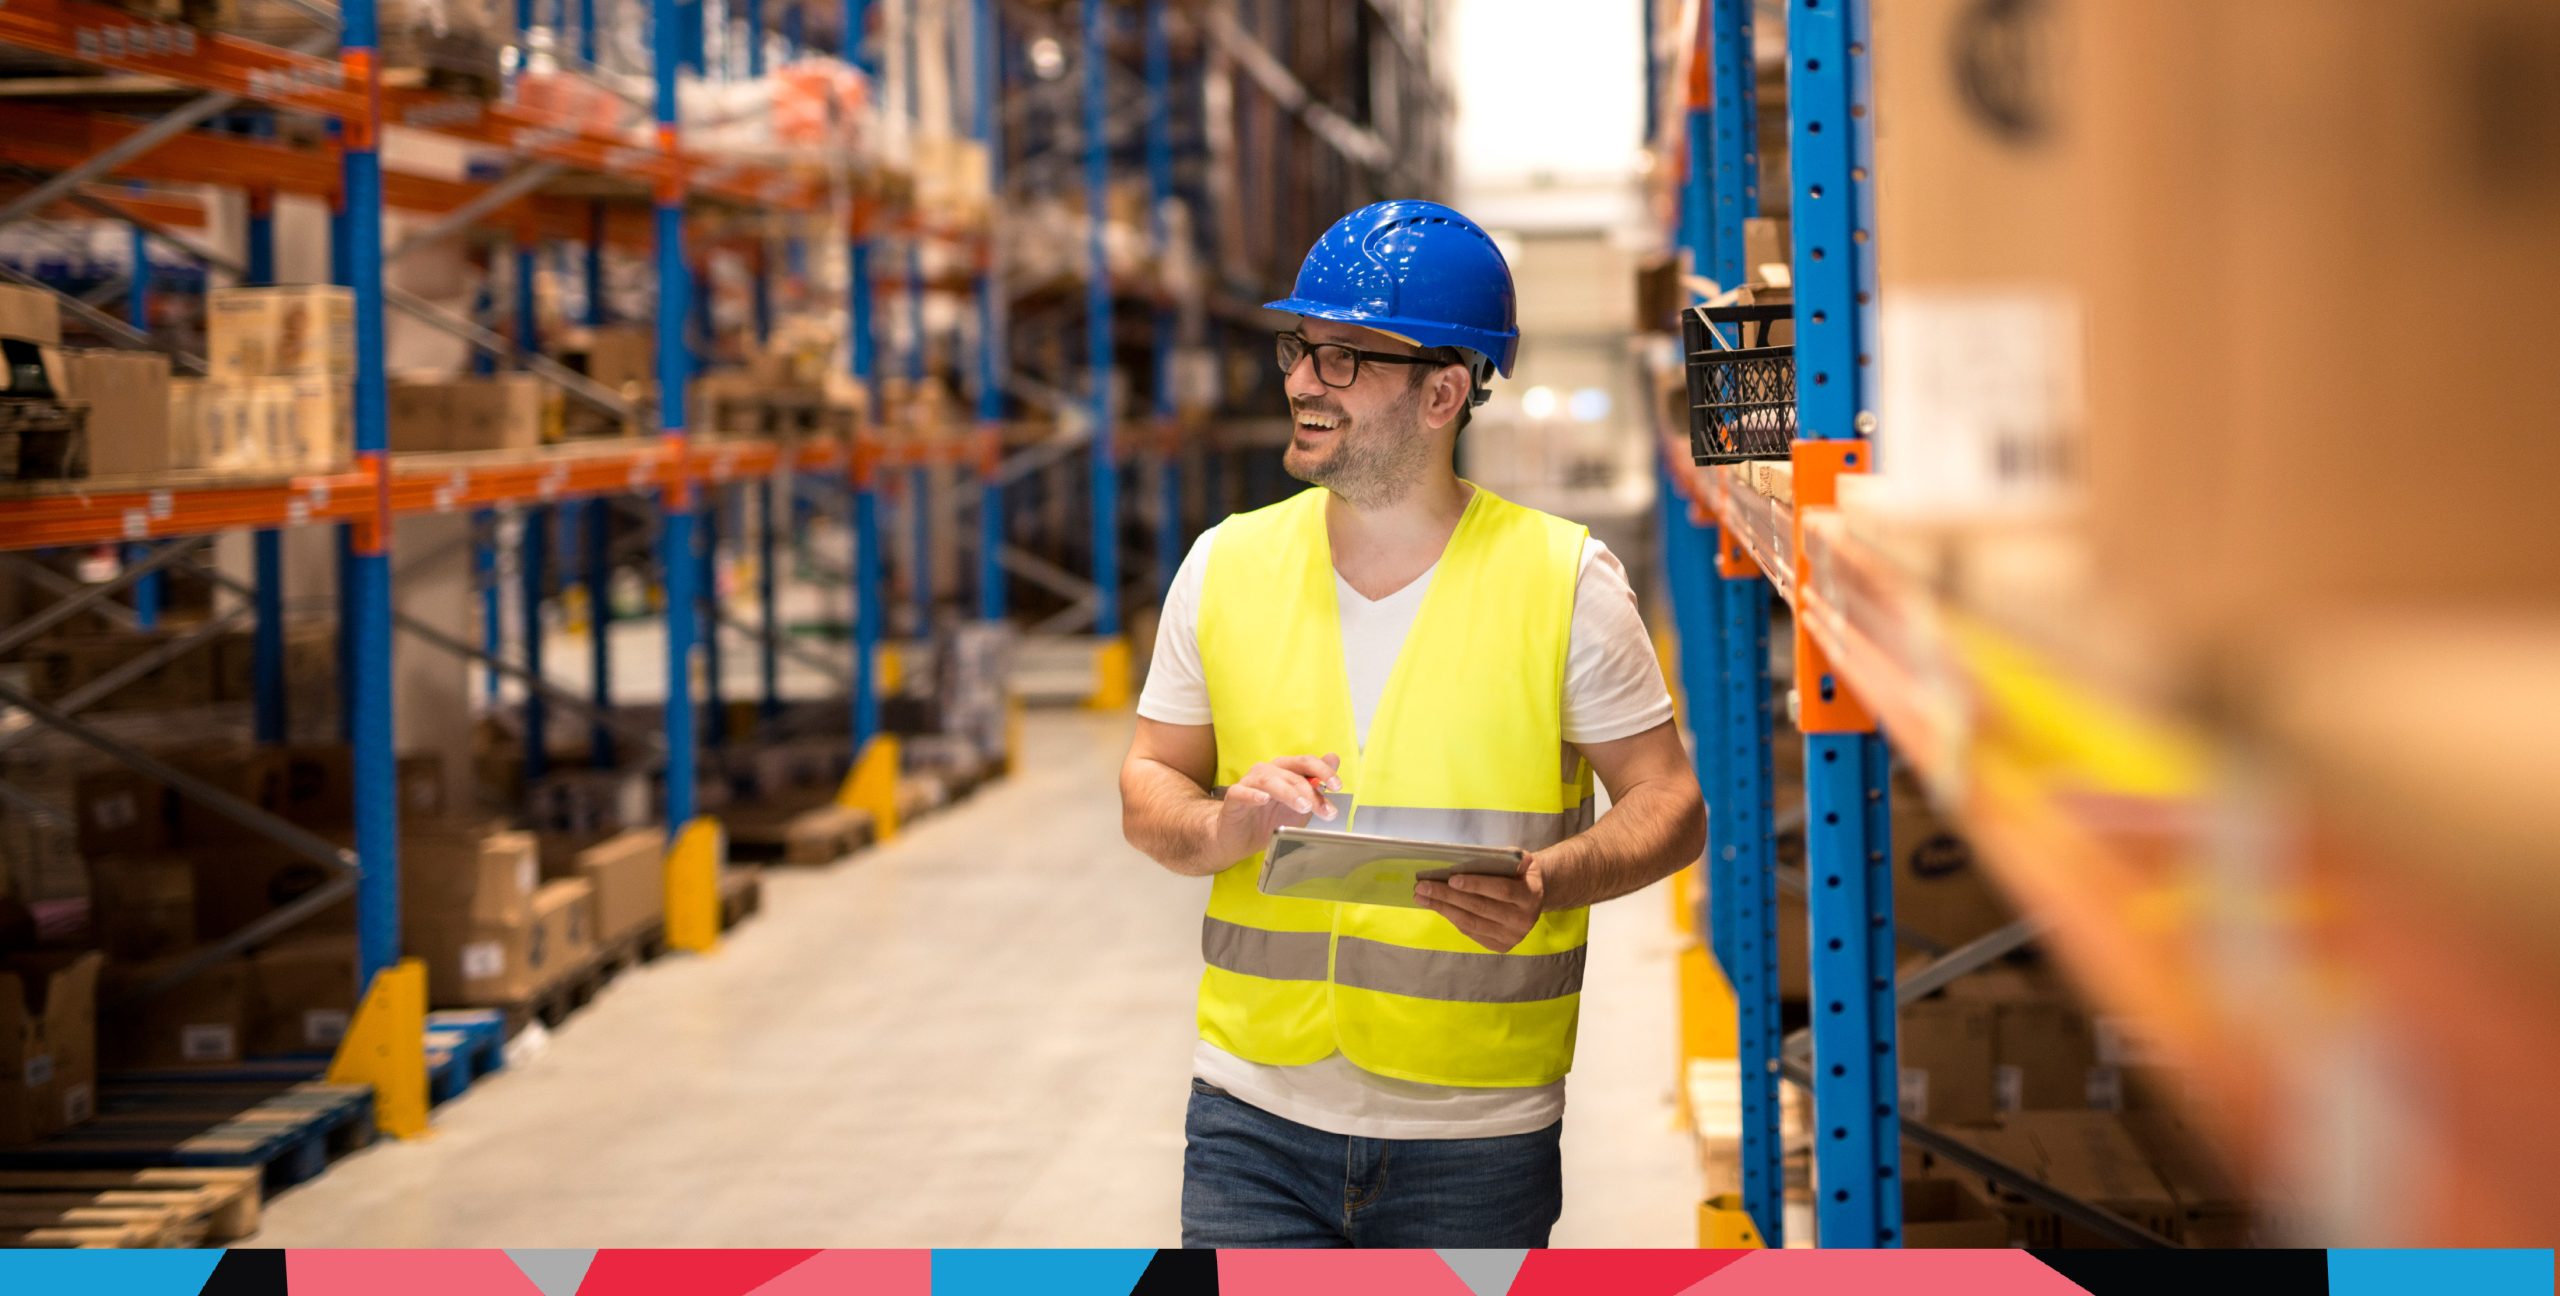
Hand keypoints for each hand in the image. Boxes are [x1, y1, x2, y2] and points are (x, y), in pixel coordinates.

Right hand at [1214, 753, 1340, 862]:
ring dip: (1289, 793)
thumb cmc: (1269, 819)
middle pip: (1291, 773)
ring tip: (1302, 806)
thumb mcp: (1301, 805)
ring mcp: (1249, 782)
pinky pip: (1241, 792)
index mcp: (1284, 770)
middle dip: (1310, 791)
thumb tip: (1334, 758)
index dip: (1324, 771)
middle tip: (1322, 809)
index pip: (1306, 763)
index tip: (1337, 786)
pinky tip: (1263, 800)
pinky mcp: (1233, 797)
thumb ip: (1317, 785)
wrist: (1240, 838)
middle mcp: (1267, 771)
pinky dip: (1253, 794)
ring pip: (1269, 781)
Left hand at [1415, 856, 1545, 952]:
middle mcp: (1523, 920)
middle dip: (1448, 896)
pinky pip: (1471, 932)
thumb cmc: (1520, 874)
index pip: (1501, 890)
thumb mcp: (1520, 861)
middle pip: (1480, 908)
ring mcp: (1512, 936)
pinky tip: (1437, 906)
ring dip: (1443, 908)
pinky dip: (1451, 917)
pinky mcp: (1501, 946)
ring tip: (1421, 897)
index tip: (1451, 879)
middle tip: (1422, 886)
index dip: (1475, 885)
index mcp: (1530, 895)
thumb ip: (1507, 858)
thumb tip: (1480, 856)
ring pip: (1471, 923)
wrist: (1535, 897)